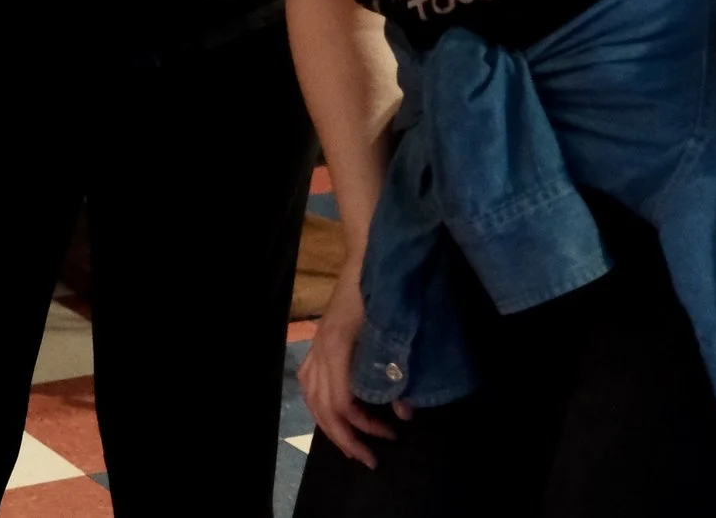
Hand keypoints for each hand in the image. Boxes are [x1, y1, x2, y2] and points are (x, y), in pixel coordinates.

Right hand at [301, 269, 409, 468]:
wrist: (368, 255)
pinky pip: (310, 381)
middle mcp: (321, 349)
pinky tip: (334, 410)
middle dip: (345, 438)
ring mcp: (317, 344)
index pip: (341, 402)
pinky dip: (320, 403)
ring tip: (351, 441)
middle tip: (369, 459)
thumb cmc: (382, 290)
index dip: (364, 426)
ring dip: (330, 424)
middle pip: (322, 407)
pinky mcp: (320, 341)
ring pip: (311, 396)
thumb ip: (398, 372)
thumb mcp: (394, 331)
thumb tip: (405, 413)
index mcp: (338, 347)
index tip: (391, 436)